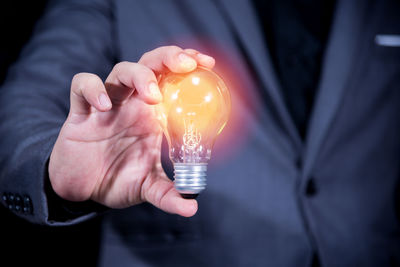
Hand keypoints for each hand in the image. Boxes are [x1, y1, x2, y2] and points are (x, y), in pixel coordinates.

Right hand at [48, 46, 214, 216]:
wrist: (81, 189)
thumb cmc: (116, 180)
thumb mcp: (147, 187)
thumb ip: (169, 194)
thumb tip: (192, 207)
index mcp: (152, 116)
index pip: (172, 79)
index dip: (188, 65)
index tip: (207, 64)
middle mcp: (133, 104)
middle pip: (151, 64)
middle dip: (169, 57)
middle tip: (186, 66)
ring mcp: (107, 105)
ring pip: (121, 70)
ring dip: (139, 75)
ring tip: (152, 95)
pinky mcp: (81, 112)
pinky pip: (83, 86)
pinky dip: (93, 89)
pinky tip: (104, 107)